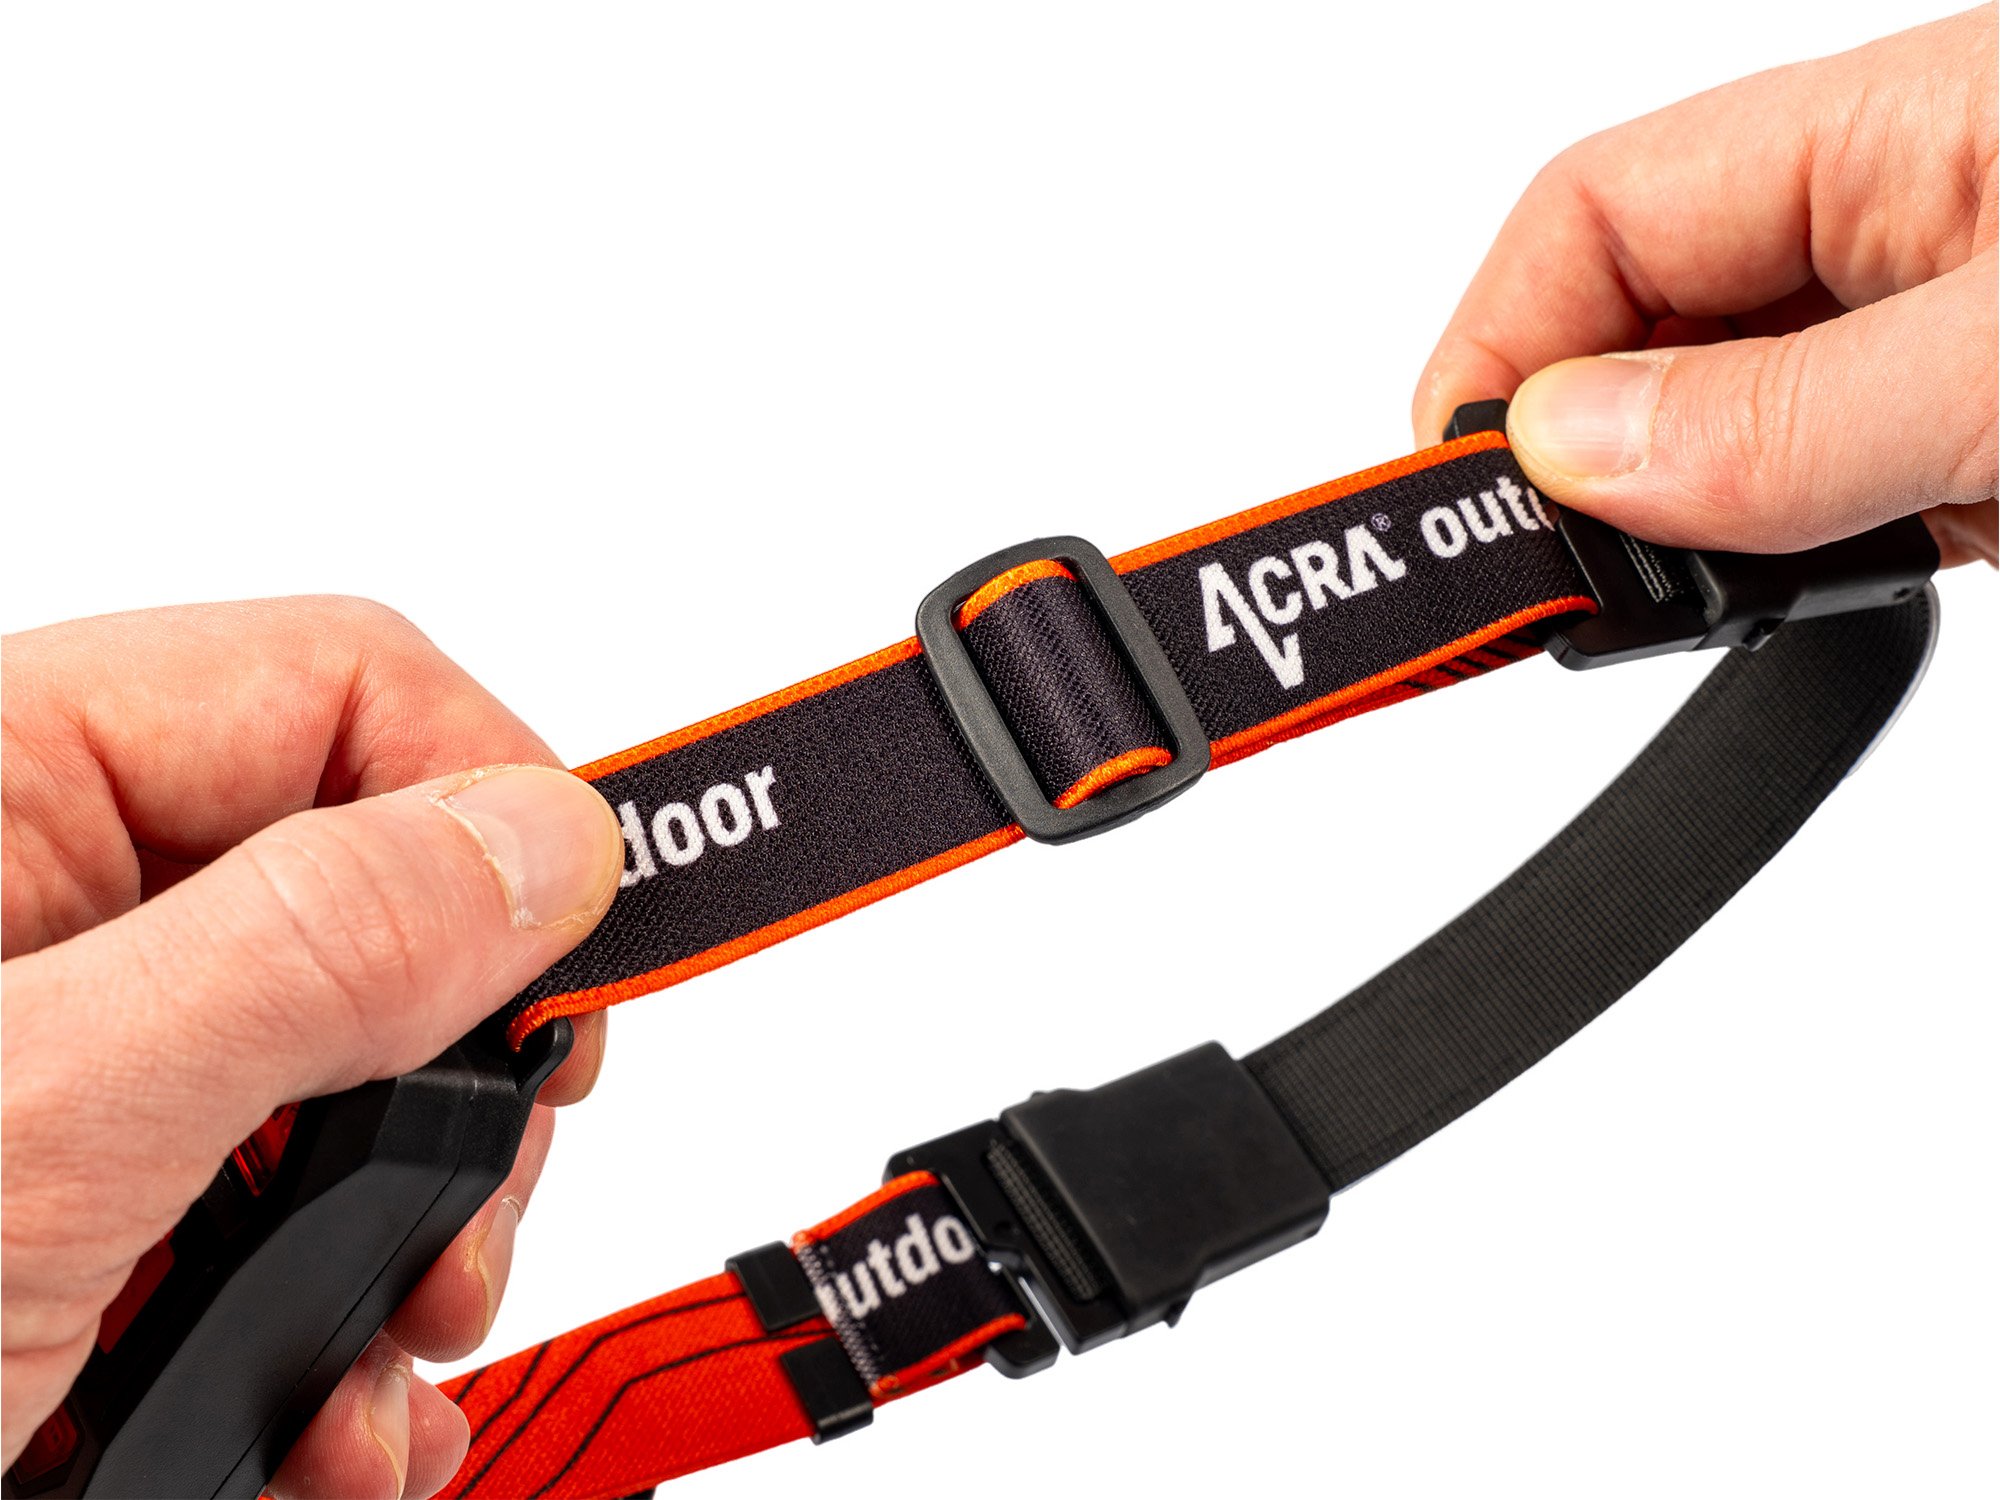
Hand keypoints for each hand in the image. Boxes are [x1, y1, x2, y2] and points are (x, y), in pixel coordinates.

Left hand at [1, 598, 625, 1498]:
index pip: (346, 686)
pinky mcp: (86, 1215)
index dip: (495, 810)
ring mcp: (74, 1075)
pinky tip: (325, 1429)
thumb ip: (308, 950)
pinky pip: (290, 1218)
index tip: (576, 989)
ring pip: (357, 1084)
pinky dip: (342, 1335)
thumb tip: (547, 841)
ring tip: (385, 1374)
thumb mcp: (24, 1137)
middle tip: (466, 1226)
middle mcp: (43, 914)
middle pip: (383, 894)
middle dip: (465, 1081)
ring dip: (415, 1242)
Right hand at [1414, 7, 1996, 567]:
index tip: (1455, 494)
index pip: (1601, 209)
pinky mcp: (1976, 455)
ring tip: (1664, 613)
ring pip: (1719, 426)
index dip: (1498, 348)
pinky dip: (1764, 570)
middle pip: (1641, 319)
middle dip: (1566, 455)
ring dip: (1667, 525)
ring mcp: (1937, 348)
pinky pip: (1817, 505)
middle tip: (1540, 589)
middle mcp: (1905, 226)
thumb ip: (1794, 412)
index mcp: (1901, 128)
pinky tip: (1767, 606)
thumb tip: (1566, 447)